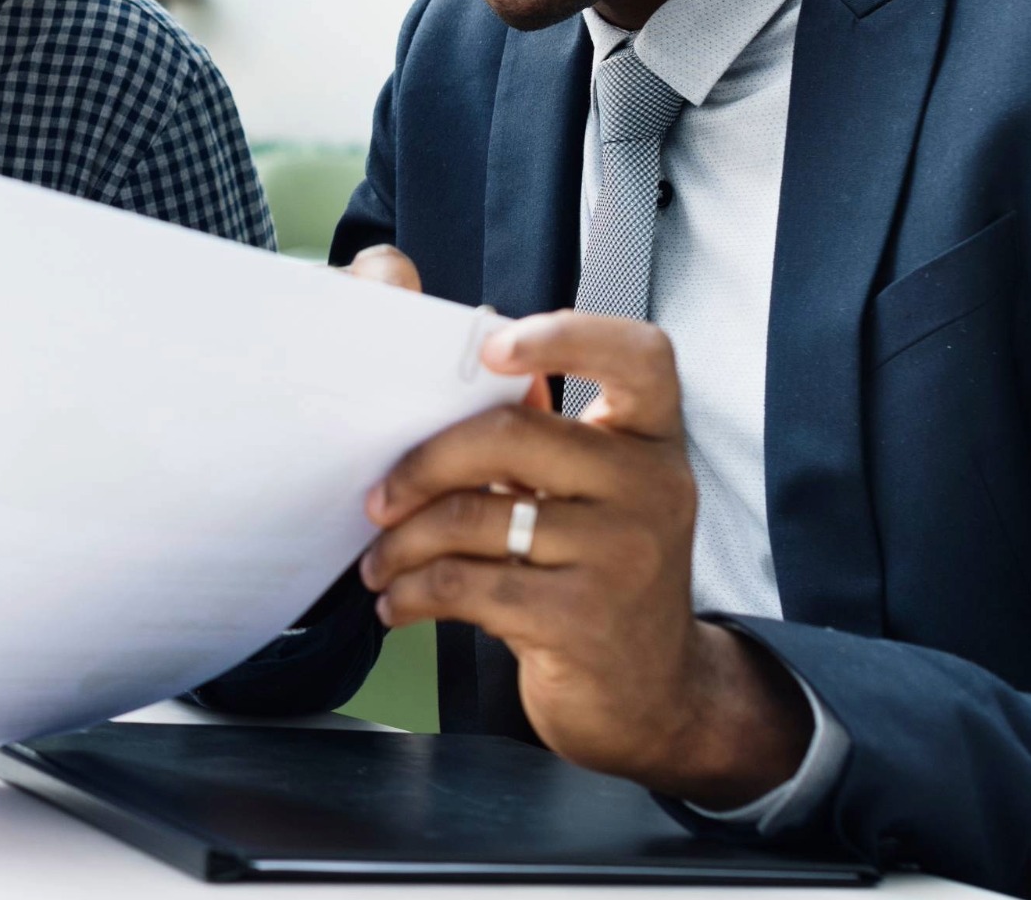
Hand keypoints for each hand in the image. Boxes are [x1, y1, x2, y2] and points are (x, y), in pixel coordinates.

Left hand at [357, 301, 809, 807]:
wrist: (652, 696)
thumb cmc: (601, 576)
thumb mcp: (596, 496)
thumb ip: (545, 436)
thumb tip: (458, 375)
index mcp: (653, 439)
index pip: (638, 355)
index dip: (566, 334)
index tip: (491, 346)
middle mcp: (652, 488)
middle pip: (510, 435)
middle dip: (422, 464)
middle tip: (377, 499)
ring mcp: (623, 555)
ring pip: (473, 517)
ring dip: (402, 543)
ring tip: (378, 563)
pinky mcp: (582, 619)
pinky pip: (466, 584)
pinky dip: (412, 593)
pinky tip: (397, 605)